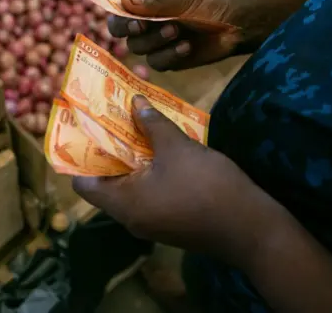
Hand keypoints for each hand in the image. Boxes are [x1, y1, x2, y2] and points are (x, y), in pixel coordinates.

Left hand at [73, 96, 277, 268]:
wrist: (251, 229)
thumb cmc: (207, 186)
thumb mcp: (177, 147)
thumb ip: (151, 124)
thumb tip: (135, 102)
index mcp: (123, 203)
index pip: (83, 183)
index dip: (80, 156)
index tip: (87, 130)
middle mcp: (130, 218)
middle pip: (107, 183)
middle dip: (111, 151)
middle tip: (115, 122)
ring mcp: (152, 224)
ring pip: (131, 189)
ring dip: (133, 161)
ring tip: (139, 130)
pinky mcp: (171, 225)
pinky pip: (149, 197)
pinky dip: (150, 174)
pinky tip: (164, 152)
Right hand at [108, 0, 243, 71]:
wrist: (235, 23)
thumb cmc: (208, 2)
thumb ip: (153, 1)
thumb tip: (123, 1)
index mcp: (144, 1)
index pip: (117, 10)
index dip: (118, 17)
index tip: (132, 19)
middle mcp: (145, 21)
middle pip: (122, 33)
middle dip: (136, 31)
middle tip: (145, 26)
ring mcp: (155, 42)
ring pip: (138, 49)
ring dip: (155, 40)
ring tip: (177, 30)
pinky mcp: (167, 59)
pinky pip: (156, 63)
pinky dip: (170, 55)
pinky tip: (187, 46)